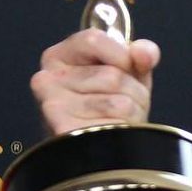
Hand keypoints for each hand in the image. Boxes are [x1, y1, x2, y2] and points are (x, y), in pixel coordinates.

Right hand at [30, 29, 160, 135]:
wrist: (96, 151)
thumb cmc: (108, 108)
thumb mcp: (127, 73)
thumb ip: (139, 55)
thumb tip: (144, 53)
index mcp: (59, 56)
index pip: (93, 39)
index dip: (121, 54)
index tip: (127, 66)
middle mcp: (47, 78)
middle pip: (111, 75)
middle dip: (133, 91)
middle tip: (124, 103)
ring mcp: (52, 105)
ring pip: (117, 102)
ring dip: (132, 112)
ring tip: (119, 118)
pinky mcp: (62, 131)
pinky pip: (112, 123)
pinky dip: (123, 129)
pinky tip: (112, 133)